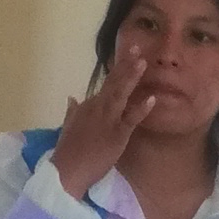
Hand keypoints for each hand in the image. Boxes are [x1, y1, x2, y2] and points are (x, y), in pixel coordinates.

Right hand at [49, 57, 152, 199]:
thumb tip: (72, 98)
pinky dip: (141, 108)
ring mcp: (107, 120)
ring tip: (142, 62)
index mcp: (87, 106)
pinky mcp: (117, 135)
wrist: (66, 171)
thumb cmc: (67, 152)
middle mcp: (97, 108)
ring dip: (131, 77)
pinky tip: (152, 98)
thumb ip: (72, 112)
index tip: (128, 56)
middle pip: (113, 83)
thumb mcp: (67, 128)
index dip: (117, 70)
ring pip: (120, 94)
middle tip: (137, 48)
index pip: (105, 85)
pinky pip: (131, 119)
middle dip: (125, 65)